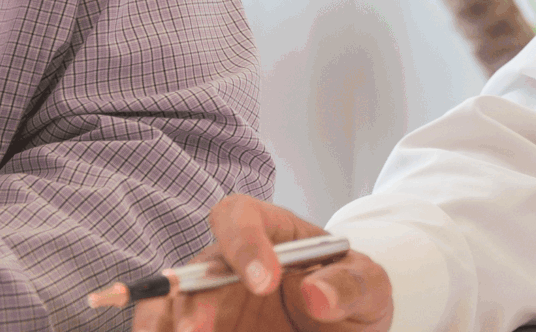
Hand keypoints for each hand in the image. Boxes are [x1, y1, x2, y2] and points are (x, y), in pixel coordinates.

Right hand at [131, 195, 391, 331]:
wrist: (341, 329)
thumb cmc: (351, 296)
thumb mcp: (369, 288)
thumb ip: (352, 284)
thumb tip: (317, 294)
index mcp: (271, 233)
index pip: (238, 216)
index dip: (243, 242)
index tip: (265, 282)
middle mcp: (230, 265)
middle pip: (194, 269)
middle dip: (190, 299)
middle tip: (198, 330)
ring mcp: (212, 304)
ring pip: (171, 307)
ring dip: (166, 322)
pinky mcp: (207, 328)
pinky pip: (172, 330)